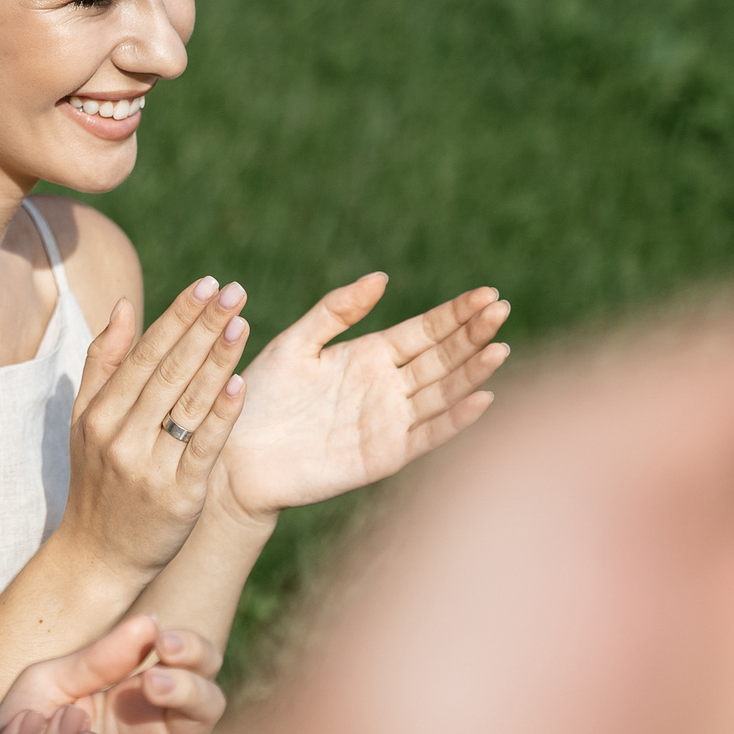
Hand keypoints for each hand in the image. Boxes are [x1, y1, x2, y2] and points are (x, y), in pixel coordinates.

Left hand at [0, 616, 238, 733]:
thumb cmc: (26, 726)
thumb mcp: (50, 682)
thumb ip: (98, 658)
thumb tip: (151, 622)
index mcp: (144, 695)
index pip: (196, 664)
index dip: (193, 648)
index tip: (163, 641)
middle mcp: (161, 732)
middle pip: (211, 703)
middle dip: (189, 686)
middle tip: (152, 680)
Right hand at [44, 280, 251, 585]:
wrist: (96, 558)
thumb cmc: (97, 482)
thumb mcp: (85, 421)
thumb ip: (104, 362)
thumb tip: (124, 305)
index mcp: (100, 413)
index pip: (145, 353)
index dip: (177, 316)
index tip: (207, 283)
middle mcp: (121, 435)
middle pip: (168, 370)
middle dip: (203, 326)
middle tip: (235, 290)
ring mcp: (149, 466)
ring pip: (188, 403)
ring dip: (217, 360)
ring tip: (242, 322)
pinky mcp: (178, 496)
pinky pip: (204, 447)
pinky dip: (222, 414)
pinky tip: (241, 383)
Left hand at [213, 273, 507, 523]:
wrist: (233, 454)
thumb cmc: (257, 395)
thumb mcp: (296, 343)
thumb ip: (337, 310)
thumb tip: (381, 277)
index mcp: (369, 355)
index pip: (425, 330)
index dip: (456, 313)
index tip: (488, 293)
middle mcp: (387, 388)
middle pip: (441, 357)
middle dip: (472, 334)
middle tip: (501, 309)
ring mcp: (388, 422)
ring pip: (441, 393)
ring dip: (471, 372)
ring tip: (499, 348)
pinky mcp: (382, 456)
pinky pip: (426, 435)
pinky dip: (454, 419)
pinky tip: (482, 398)